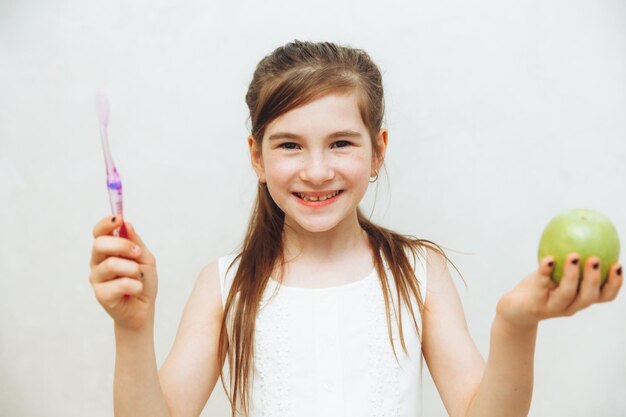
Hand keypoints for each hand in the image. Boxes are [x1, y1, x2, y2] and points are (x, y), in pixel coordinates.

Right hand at [89, 215, 157, 329]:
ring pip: (111, 264)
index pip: (99, 232)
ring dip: (132, 269)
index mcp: (107, 250)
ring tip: (139, 276)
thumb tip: (126, 225)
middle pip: (100, 244)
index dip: (106, 224)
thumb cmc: (142, 280)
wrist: (144, 308)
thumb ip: (136, 242)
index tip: (119, 219)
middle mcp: (97, 261)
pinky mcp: (101, 295)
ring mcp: (97, 278)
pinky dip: (134, 285)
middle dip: (123, 245)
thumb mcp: (145, 258)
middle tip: (137, 253)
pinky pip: (119, 284)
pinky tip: (137, 289)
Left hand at [496, 253, 622, 327]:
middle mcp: (570, 306)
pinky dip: (546, 271)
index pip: (604, 296)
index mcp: (580, 299)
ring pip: (566, 293)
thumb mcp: (557, 274)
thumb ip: (571, 261)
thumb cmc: (541, 287)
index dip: (614, 283)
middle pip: (588, 296)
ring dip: (571, 274)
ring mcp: (552, 306)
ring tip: (573, 256)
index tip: (618, 265)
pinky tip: (548, 258)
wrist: (516, 309)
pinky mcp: (535, 303)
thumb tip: (584, 230)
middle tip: (595, 259)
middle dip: (594, 278)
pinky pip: (541, 284)